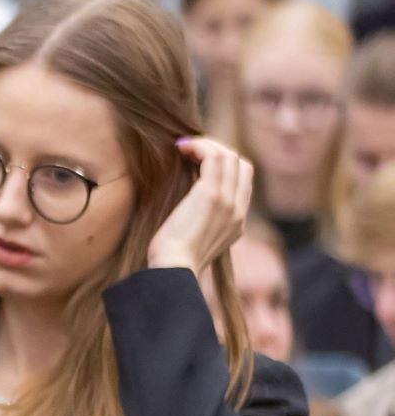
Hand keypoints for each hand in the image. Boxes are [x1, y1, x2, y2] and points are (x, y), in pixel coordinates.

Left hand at [148, 137, 255, 277]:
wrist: (173, 271)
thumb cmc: (172, 261)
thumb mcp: (195, 241)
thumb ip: (202, 222)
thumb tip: (189, 205)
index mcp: (237, 221)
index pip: (243, 179)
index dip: (224, 163)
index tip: (197, 161)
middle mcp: (238, 210)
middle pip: (241, 163)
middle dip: (216, 150)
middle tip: (189, 151)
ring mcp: (227, 201)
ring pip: (229, 156)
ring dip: (205, 144)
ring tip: (183, 146)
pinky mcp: (211, 195)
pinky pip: (214, 157)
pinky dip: (199, 146)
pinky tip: (181, 147)